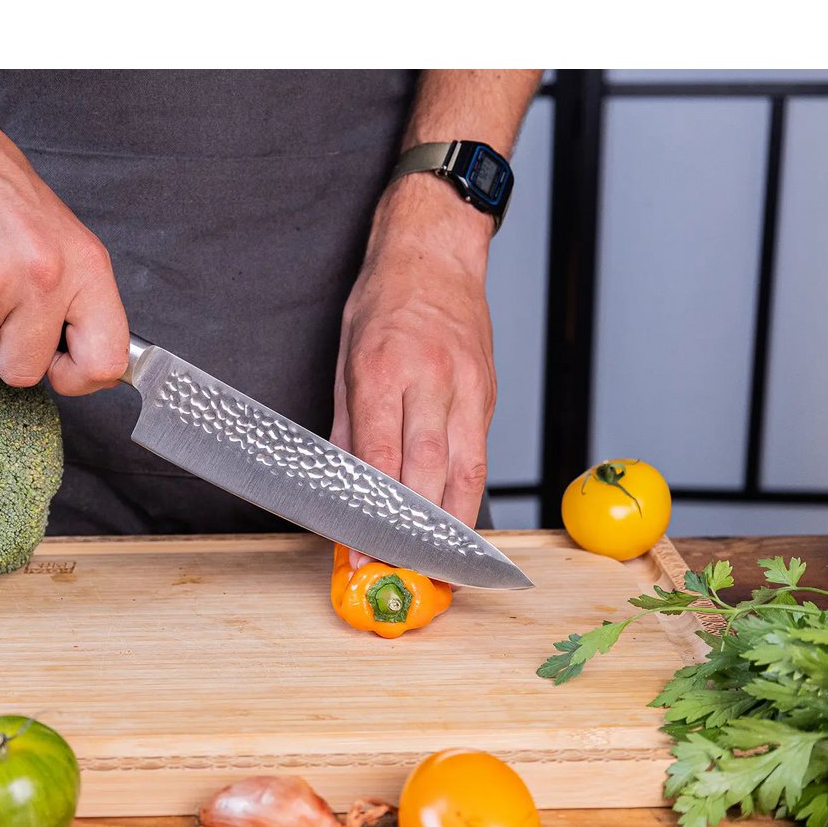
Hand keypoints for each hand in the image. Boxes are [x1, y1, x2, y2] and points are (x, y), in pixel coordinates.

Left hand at [332, 177, 496, 568]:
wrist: (436, 254)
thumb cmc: (384, 301)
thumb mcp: (344, 359)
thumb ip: (345, 428)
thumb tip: (340, 489)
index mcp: (383, 370)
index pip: (378, 458)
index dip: (370, 514)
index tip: (361, 553)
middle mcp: (430, 380)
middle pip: (428, 473)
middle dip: (412, 533)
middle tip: (399, 572)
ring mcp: (467, 388)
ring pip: (465, 472)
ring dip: (450, 528)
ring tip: (436, 569)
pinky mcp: (487, 396)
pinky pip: (479, 456)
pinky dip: (468, 497)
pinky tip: (456, 527)